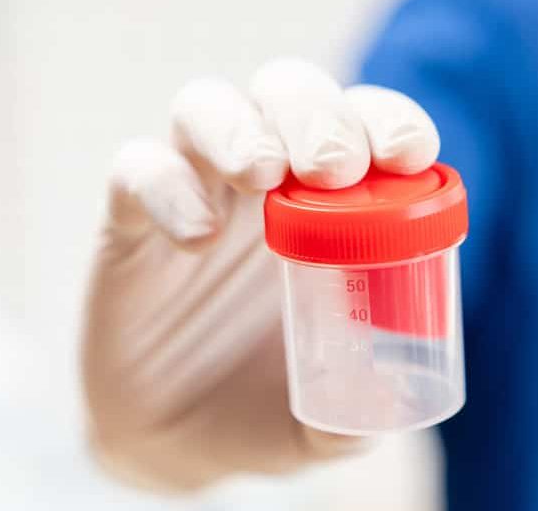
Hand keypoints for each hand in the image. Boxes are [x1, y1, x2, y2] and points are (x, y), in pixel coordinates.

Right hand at [82, 58, 440, 491]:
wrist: (175, 444)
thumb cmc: (265, 409)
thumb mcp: (324, 422)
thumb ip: (359, 416)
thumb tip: (392, 403)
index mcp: (329, 206)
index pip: (363, 126)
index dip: (388, 120)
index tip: (409, 153)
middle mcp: (261, 182)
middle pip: (285, 92)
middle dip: (316, 115)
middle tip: (334, 168)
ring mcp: (193, 192)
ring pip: (204, 105)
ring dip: (239, 127)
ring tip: (262, 175)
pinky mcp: (128, 223)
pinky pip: (136, 171)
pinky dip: (167, 187)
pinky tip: (198, 236)